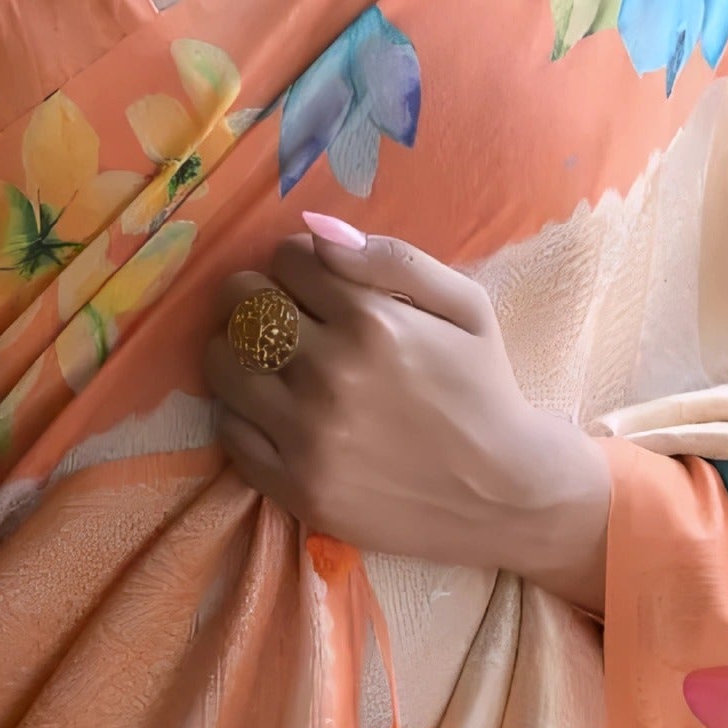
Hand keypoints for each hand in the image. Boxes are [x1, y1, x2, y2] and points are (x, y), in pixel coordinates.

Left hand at [202, 220, 610, 611]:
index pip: (287, 259)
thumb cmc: (486, 390)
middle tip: (280, 315)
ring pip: (223, 363)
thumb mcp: (466, 306)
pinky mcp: (295, 487)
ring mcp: (306, 436)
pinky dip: (240, 411)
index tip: (313, 284)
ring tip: (271, 362)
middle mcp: (330, 374)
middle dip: (256, 296)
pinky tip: (273, 410)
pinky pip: (228, 429)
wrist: (504, 495)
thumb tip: (317, 232)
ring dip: (238, 350)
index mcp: (372, 322)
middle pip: (242, 303)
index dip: (298, 264)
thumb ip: (393, 260)